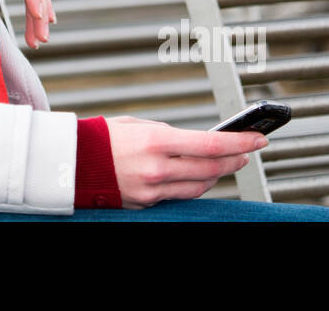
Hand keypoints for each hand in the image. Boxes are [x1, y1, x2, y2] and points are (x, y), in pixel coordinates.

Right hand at [106, 116, 267, 208]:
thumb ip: (167, 134)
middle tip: (247, 151)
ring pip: (199, 186)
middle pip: (211, 168)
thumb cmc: (102, 137)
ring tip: (225, 162)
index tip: (258, 139)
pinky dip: (192, 184)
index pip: (211, 144)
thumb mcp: (137, 125)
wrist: (70, 163)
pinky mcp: (146, 203)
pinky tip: (197, 174)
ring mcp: (152, 190)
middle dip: (234, 159)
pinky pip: (178, 195)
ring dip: (216, 173)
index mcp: (155, 142)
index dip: (240, 143)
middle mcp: (157, 169)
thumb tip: (195, 142)